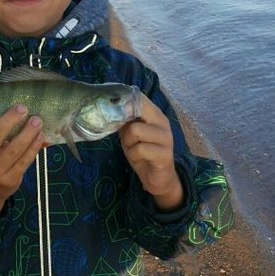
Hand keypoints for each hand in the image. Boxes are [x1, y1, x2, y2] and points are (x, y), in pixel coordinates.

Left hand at [118, 96, 183, 211]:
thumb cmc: (143, 154)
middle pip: (138, 109)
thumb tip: (108, 109)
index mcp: (155, 115)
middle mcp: (163, 122)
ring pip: (136, 130)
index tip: (114, 113)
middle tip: (123, 134)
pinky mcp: (165, 154)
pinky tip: (138, 159)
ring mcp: (166, 138)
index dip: (123, 102)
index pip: (139, 97)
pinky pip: (140, 149)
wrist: (157, 178)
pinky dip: (133, 155)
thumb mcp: (130, 135)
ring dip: (128, 142)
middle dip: (124, 122)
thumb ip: (124, 121)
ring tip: (132, 148)